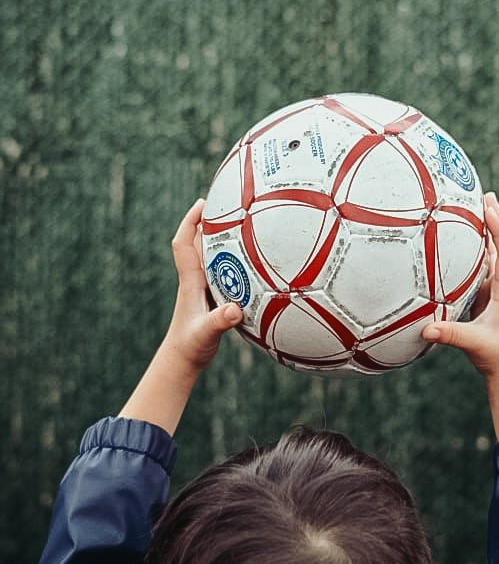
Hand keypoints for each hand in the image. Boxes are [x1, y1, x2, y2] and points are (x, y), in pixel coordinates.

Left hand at [118, 200, 242, 432]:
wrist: (181, 360)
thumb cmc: (190, 346)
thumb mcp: (206, 334)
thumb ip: (219, 322)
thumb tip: (235, 310)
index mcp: (190, 281)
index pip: (184, 243)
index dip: (190, 221)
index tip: (203, 202)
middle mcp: (195, 279)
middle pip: (198, 241)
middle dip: (209, 220)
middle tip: (228, 202)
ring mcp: (202, 287)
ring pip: (211, 255)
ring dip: (221, 238)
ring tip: (243, 223)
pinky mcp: (211, 297)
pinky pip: (223, 271)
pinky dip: (233, 260)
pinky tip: (252, 262)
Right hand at [422, 194, 498, 437]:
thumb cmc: (493, 355)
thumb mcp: (473, 345)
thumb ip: (451, 336)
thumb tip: (426, 330)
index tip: (488, 209)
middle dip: (498, 219)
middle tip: (486, 195)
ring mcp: (498, 286)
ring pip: (497, 250)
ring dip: (490, 227)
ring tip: (478, 204)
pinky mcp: (489, 291)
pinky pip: (485, 261)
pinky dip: (478, 244)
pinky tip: (464, 234)